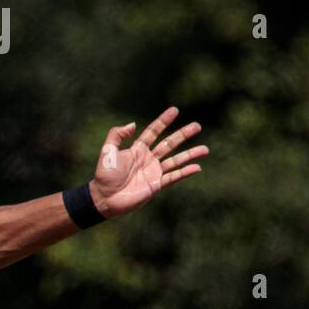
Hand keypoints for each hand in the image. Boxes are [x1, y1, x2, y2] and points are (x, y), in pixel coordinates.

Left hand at [88, 106, 206, 218]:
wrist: (103, 198)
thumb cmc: (104, 176)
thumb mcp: (107, 151)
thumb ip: (117, 135)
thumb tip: (133, 124)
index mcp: (138, 149)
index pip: (153, 132)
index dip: (163, 121)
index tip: (174, 110)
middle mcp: (148, 159)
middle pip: (169, 144)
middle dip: (183, 134)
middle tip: (197, 126)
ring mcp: (153, 172)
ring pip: (176, 160)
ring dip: (190, 154)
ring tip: (205, 150)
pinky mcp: (155, 185)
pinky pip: (173, 177)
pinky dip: (185, 172)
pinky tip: (197, 167)